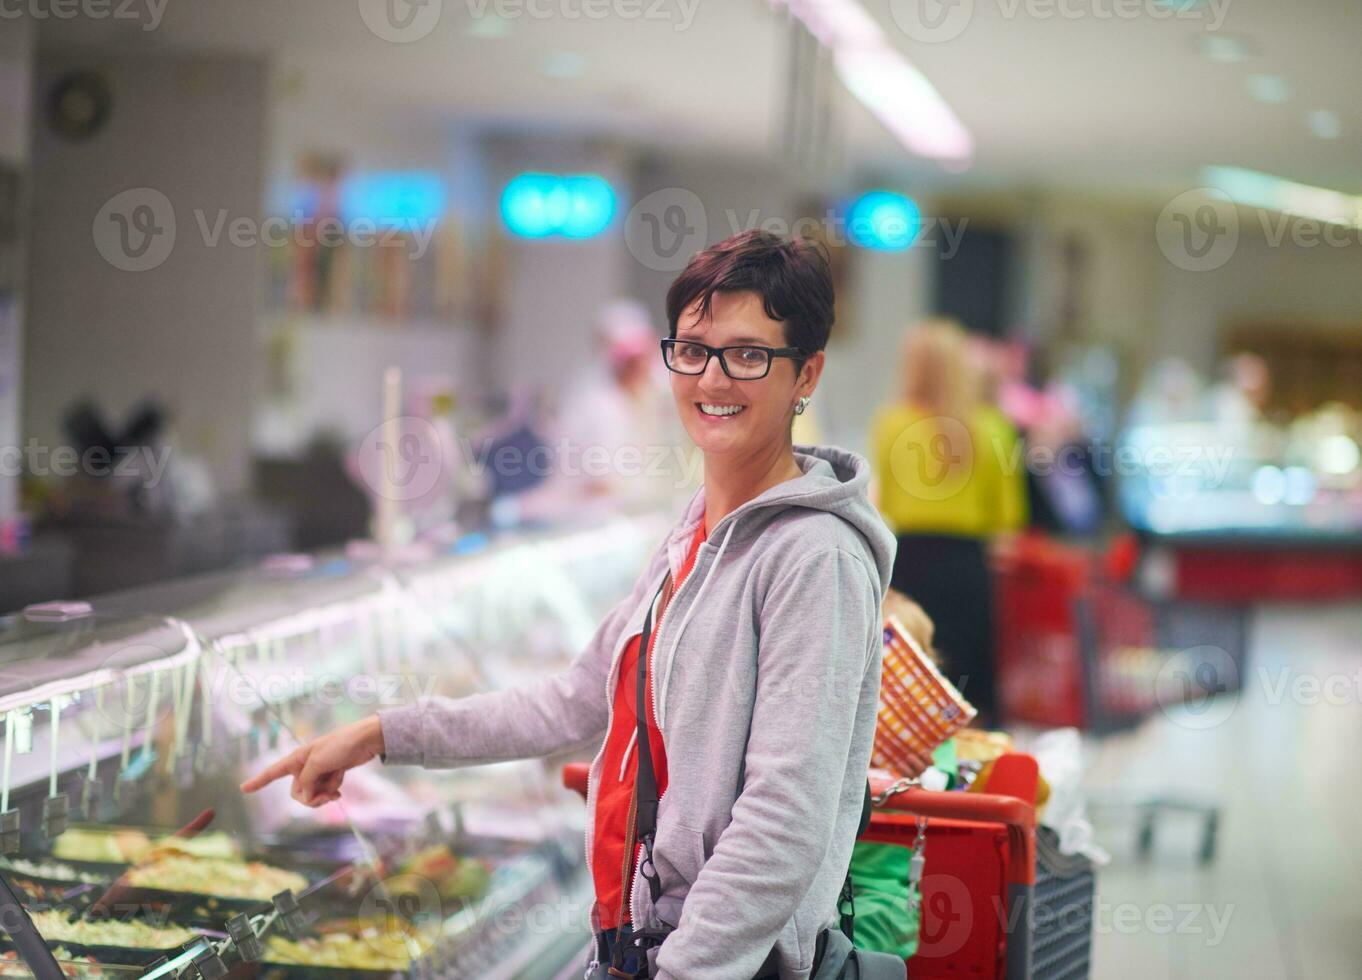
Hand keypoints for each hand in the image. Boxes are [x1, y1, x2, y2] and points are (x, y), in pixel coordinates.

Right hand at [239, 715, 384, 806]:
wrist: (365, 742)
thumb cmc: (340, 746)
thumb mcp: (318, 764)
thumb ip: (307, 781)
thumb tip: (306, 794)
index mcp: (297, 759)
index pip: (273, 772)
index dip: (258, 781)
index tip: (243, 788)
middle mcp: (304, 767)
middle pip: (296, 793)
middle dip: (309, 798)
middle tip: (324, 796)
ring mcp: (317, 773)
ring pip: (311, 795)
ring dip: (323, 796)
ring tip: (336, 790)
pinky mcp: (330, 776)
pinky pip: (324, 792)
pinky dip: (331, 793)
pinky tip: (340, 791)